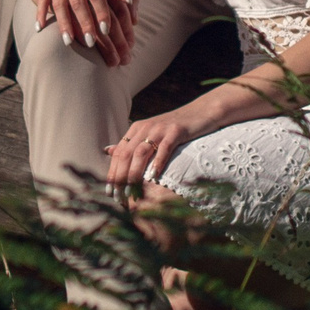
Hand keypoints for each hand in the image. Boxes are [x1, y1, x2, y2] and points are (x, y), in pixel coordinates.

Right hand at [32, 0, 136, 65]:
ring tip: (68, 42)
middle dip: (83, 22)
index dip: (100, 12)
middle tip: (90, 43)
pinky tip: (40, 29)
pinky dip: (40, 13)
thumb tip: (127, 1)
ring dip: (62, 23)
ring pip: (58, 2)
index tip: (106, 30)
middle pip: (75, 0)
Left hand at [106, 101, 222, 186]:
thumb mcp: (149, 133)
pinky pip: (165, 148)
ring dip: (134, 174)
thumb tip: (107, 151)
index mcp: (136, 129)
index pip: (118, 153)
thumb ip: (130, 143)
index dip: (112, 173)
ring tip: (132, 192)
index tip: (109, 193)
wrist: (201, 112)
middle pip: (126, 154)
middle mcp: (145, 127)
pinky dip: (158, 162)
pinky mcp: (176, 130)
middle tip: (119, 198)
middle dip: (120, 177)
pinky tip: (154, 177)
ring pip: (141, 153)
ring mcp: (160, 128)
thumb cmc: (174, 127)